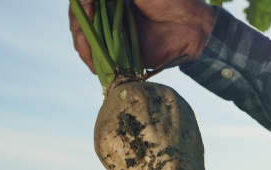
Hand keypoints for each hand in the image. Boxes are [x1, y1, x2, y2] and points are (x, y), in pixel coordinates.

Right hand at [68, 0, 215, 72]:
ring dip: (82, 41)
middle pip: (80, 25)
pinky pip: (100, 63)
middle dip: (78, 24)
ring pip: (86, 43)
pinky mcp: (122, 59)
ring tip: (86, 39)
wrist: (191, 26)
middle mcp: (109, 21)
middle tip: (87, 19)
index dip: (79, 7)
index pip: (82, 6)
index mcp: (112, 3)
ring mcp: (115, 40)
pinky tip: (92, 54)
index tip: (88, 4)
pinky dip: (92, 60)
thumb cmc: (169, 1)